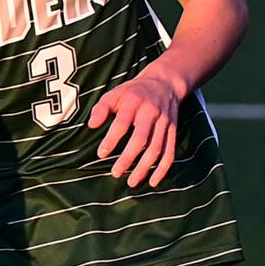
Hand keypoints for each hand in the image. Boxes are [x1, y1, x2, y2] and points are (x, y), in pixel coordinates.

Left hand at [88, 69, 183, 188]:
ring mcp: (164, 123)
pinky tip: (153, 182)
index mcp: (133, 103)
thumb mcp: (114, 93)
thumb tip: (91, 125)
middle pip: (141, 138)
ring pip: (157, 148)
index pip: (122, 123)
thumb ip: (101, 109)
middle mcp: (151, 113)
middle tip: (116, 173)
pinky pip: (170, 152)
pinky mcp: (173, 131)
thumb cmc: (132, 92)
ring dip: (145, 167)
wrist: (164, 83)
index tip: (101, 154)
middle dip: (128, 158)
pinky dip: (163, 168)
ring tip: (132, 182)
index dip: (112, 139)